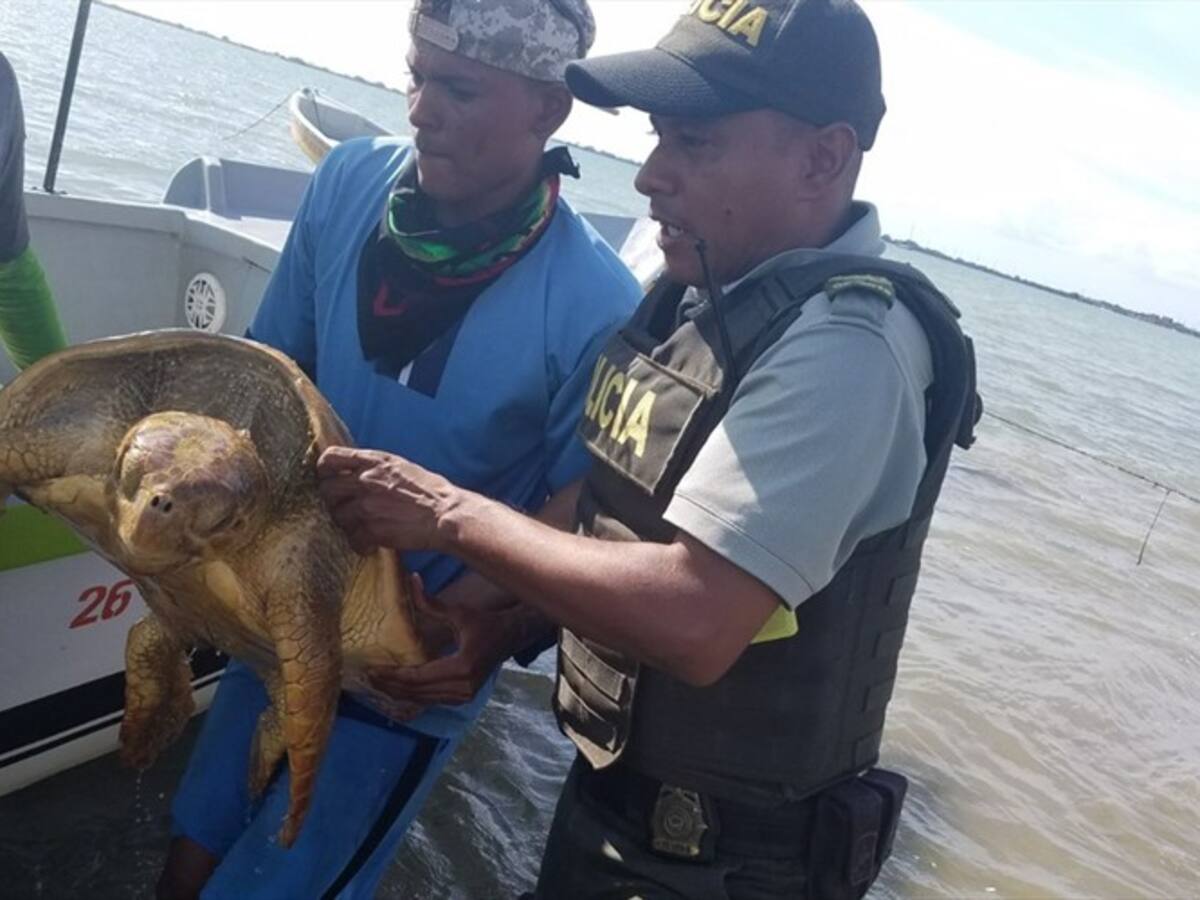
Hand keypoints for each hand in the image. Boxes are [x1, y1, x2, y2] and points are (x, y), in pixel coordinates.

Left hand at [316, 446, 454, 553]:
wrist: (445, 515)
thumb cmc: (429, 491)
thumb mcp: (400, 466)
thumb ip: (374, 467)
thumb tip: (354, 472)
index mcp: (374, 461)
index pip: (329, 458)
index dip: (324, 470)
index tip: (329, 479)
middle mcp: (366, 480)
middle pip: (326, 489)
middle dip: (333, 501)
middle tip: (346, 509)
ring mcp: (367, 506)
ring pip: (337, 516)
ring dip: (346, 524)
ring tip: (361, 528)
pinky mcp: (371, 530)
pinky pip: (352, 539)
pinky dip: (360, 544)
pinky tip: (370, 544)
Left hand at [368, 572, 528, 707]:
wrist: (511, 637)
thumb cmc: (486, 623)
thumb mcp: (459, 612)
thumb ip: (432, 603)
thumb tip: (412, 580)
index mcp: (461, 668)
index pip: (418, 677)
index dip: (393, 675)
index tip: (373, 669)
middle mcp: (462, 687)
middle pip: (417, 692)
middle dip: (390, 686)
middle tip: (367, 676)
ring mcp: (464, 696)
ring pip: (423, 700)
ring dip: (399, 693)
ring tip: (377, 682)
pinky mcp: (463, 698)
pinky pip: (431, 700)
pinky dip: (412, 695)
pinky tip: (397, 688)